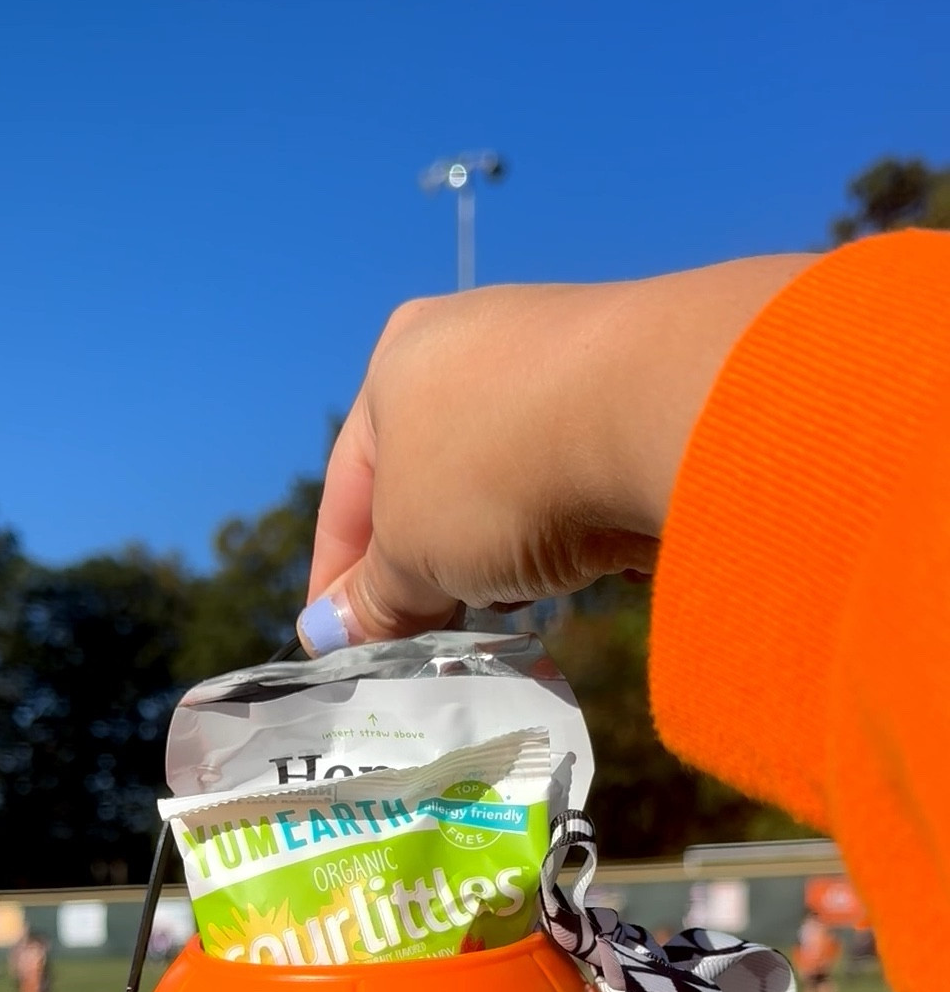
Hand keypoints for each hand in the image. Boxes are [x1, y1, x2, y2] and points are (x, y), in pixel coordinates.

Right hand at [298, 256, 814, 653]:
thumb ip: (374, 597)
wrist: (659, 407)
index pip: (349, 490)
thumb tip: (332, 633)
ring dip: (503, 552)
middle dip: (428, 566)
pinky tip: (585, 572)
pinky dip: (573, 531)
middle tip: (426, 641)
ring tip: (511, 612)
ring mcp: (562, 360)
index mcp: (397, 360)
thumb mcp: (412, 553)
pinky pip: (581, 480)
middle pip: (431, 483)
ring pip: (508, 483)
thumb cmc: (496, 472)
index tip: (339, 650)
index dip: (338, 580)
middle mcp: (474, 341)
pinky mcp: (636, 393)